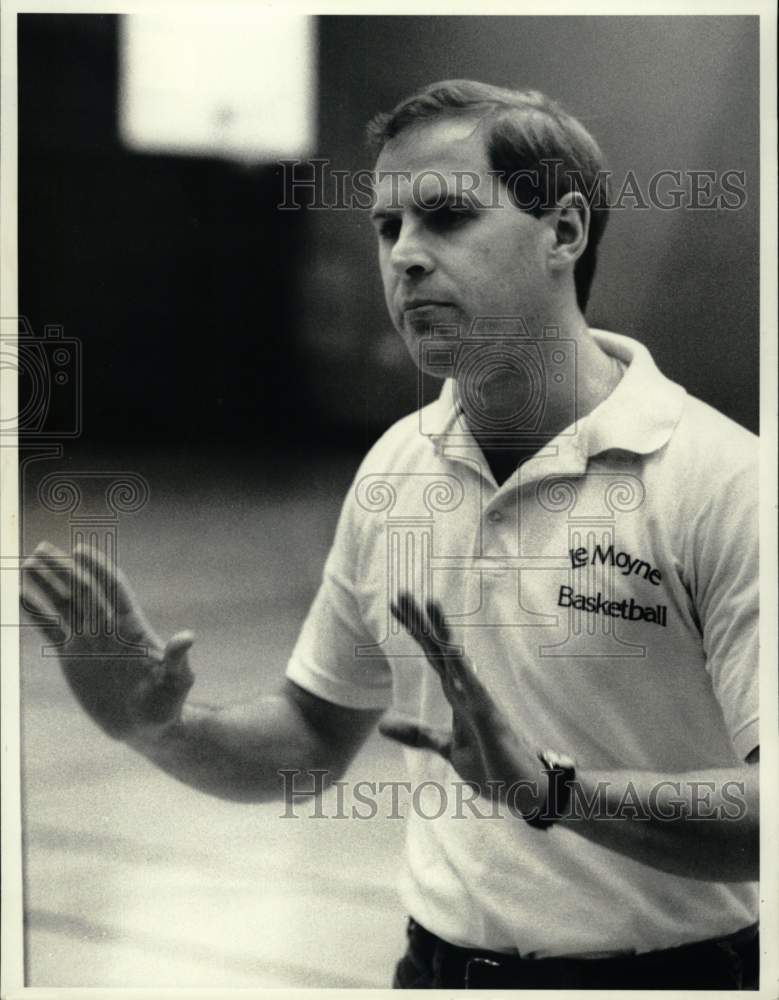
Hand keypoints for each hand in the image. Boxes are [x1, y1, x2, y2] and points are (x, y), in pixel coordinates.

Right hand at [21, 540, 193, 741]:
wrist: (146, 725)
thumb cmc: (167, 702)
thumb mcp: (177, 681)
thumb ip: (177, 659)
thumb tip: (188, 637)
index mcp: (132, 627)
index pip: (113, 590)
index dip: (98, 570)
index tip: (81, 550)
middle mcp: (108, 627)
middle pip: (83, 591)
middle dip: (65, 570)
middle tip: (43, 548)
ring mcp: (88, 640)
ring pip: (63, 604)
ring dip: (46, 583)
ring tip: (28, 562)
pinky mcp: (72, 657)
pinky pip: (49, 628)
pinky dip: (35, 611)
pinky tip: (20, 594)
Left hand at [380, 592, 563, 818]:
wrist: (524, 789)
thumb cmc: (492, 764)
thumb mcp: (447, 747)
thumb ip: (418, 734)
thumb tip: (382, 724)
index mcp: (458, 694)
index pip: (433, 655)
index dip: (416, 630)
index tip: (397, 605)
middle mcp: (468, 691)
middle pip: (439, 650)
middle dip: (420, 623)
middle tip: (400, 594)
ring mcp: (479, 702)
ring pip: (457, 661)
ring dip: (442, 633)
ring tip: (430, 605)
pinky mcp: (490, 719)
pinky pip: (474, 690)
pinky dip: (462, 670)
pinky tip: (451, 650)